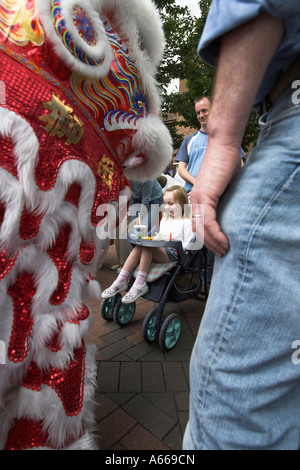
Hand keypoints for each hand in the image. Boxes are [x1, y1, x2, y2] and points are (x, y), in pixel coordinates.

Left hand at [190, 139, 240, 256]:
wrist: (223, 146)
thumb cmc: (225, 162)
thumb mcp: (224, 186)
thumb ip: (224, 200)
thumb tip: (231, 212)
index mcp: (197, 199)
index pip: (197, 225)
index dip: (206, 239)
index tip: (217, 247)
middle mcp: (194, 200)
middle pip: (197, 231)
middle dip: (209, 245)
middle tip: (222, 253)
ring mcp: (198, 199)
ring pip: (202, 229)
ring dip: (213, 243)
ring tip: (225, 250)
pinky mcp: (205, 197)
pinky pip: (209, 222)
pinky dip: (216, 235)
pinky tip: (225, 242)